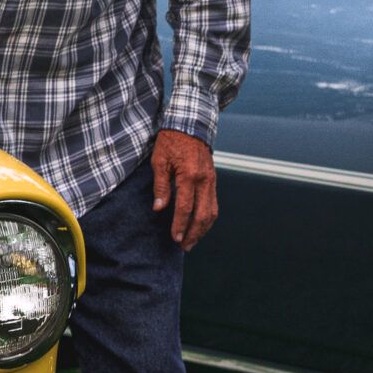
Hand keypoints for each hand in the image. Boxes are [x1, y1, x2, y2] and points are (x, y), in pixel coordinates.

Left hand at [151, 129, 218, 249]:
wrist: (191, 126)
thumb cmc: (171, 142)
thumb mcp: (159, 162)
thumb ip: (161, 186)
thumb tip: (159, 208)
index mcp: (190, 176)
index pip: (185, 208)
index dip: (180, 225)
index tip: (175, 238)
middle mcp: (205, 180)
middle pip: (203, 214)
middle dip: (194, 233)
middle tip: (184, 246)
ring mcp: (212, 181)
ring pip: (212, 211)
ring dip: (203, 228)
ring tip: (192, 240)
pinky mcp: (213, 180)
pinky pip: (213, 203)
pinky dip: (208, 217)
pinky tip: (199, 225)